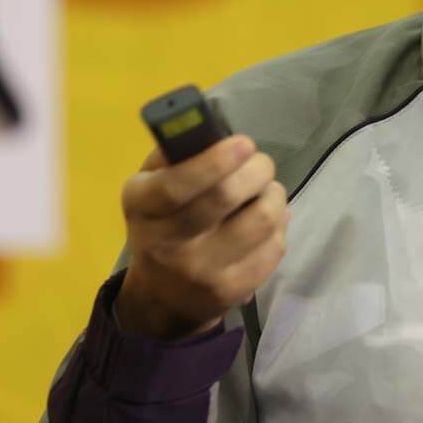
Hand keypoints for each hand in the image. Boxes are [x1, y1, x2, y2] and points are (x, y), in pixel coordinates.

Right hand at [113, 135, 288, 341]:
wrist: (163, 294)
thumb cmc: (162, 223)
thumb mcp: (150, 188)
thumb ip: (173, 156)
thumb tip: (206, 129)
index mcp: (142, 208)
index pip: (175, 186)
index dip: (214, 161)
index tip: (244, 143)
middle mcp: (167, 246)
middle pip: (225, 197)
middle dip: (256, 169)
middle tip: (260, 162)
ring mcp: (201, 274)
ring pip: (261, 220)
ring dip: (273, 194)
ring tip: (266, 191)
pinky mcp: (232, 292)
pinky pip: (274, 247)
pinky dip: (279, 225)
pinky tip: (266, 222)